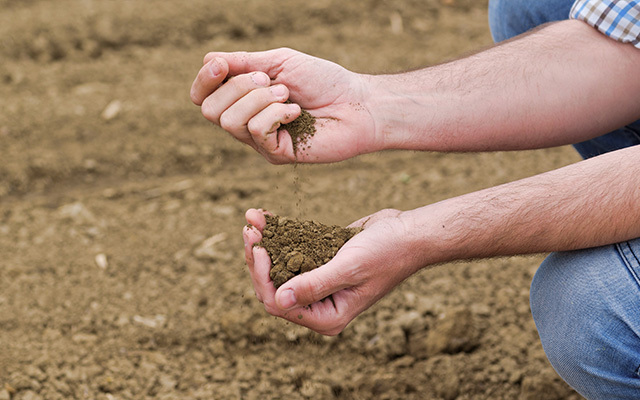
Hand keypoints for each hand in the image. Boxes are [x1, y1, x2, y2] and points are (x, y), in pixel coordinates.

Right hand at [191, 48, 379, 163]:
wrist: (357, 104)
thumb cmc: (324, 81)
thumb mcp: (280, 62)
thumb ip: (244, 62)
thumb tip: (209, 62)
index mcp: (243, 99)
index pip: (202, 97)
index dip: (203, 80)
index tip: (221, 66)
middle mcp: (246, 122)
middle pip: (210, 110)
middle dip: (239, 87)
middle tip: (272, 81)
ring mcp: (260, 141)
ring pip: (230, 121)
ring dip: (260, 99)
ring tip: (287, 95)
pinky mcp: (275, 154)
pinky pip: (256, 130)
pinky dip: (276, 113)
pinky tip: (296, 112)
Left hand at [242, 208, 423, 334]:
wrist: (408, 233)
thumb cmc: (387, 253)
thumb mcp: (349, 269)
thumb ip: (315, 285)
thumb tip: (279, 300)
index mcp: (327, 316)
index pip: (279, 304)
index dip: (262, 277)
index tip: (259, 247)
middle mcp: (320, 304)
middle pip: (272, 287)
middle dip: (258, 258)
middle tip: (249, 229)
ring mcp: (318, 282)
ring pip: (278, 267)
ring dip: (264, 243)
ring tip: (252, 218)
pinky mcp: (319, 262)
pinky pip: (291, 252)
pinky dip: (277, 235)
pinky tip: (264, 216)